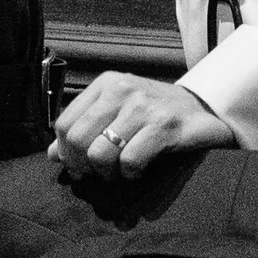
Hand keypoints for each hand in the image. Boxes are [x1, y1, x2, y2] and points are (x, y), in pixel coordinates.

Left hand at [51, 70, 234, 177]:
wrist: (204, 109)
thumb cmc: (156, 113)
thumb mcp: (117, 113)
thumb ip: (85, 129)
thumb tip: (53, 155)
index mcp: (106, 84)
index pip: (64, 123)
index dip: (66, 151)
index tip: (78, 165)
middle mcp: (122, 89)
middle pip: (78, 140)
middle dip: (84, 166)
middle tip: (98, 173)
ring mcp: (144, 106)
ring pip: (100, 154)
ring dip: (108, 173)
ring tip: (119, 172)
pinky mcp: (163, 126)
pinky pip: (130, 161)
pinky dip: (131, 174)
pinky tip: (139, 171)